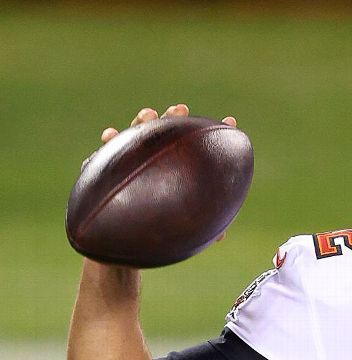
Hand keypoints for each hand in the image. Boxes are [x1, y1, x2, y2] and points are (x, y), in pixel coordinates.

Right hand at [94, 105, 239, 246]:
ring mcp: (134, 161)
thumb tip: (221, 238)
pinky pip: (107, 151)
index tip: (230, 121)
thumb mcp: (184, 229)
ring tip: (150, 114)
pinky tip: (110, 134)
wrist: (124, 244)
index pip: (198, 149)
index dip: (214, 134)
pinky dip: (110, 140)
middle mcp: (157, 161)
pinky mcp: (111, 168)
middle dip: (174, 117)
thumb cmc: (159, 232)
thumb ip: (199, 226)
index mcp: (178, 170)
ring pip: (138, 135)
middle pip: (167, 133)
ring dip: (143, 121)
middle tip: (182, 109)